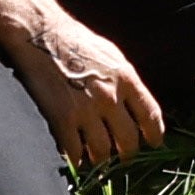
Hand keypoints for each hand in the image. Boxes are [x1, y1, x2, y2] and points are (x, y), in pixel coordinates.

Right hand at [0, 0, 164, 166]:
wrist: (40, 34)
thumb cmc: (75, 41)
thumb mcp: (111, 55)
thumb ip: (125, 81)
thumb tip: (136, 105)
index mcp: (126, 78)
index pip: (150, 115)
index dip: (154, 134)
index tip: (153, 142)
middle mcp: (109, 97)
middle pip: (128, 140)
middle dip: (127, 153)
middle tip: (123, 156)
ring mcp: (85, 110)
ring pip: (102, 151)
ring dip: (101, 158)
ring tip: (98, 156)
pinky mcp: (61, 119)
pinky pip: (74, 152)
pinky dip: (76, 160)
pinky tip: (76, 157)